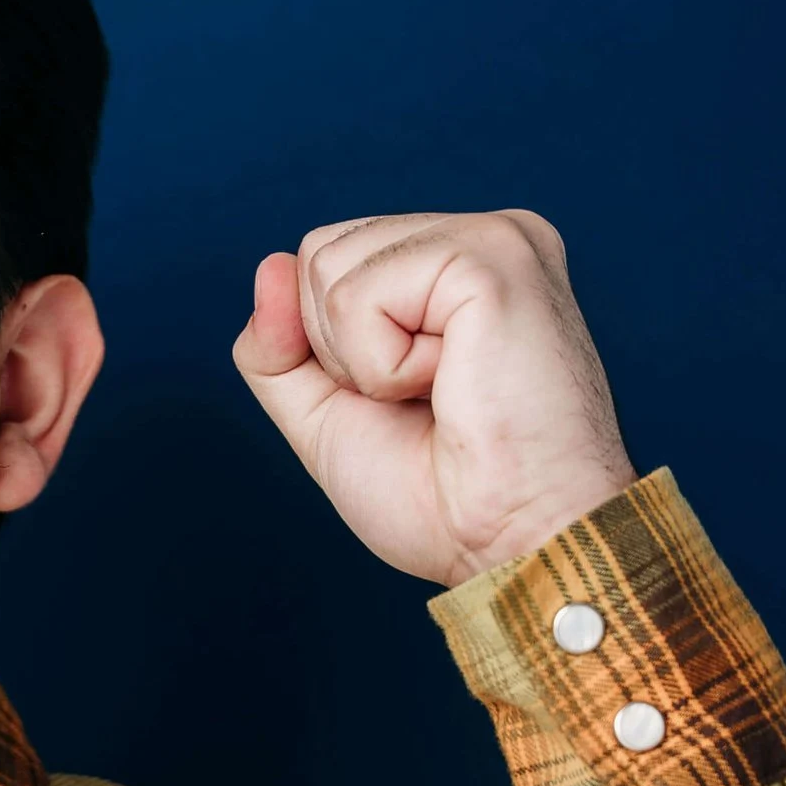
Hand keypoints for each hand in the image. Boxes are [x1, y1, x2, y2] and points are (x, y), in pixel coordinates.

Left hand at [232, 209, 634, 585]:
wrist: (516, 547)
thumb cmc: (444, 498)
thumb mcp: (327, 416)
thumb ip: (280, 346)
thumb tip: (270, 265)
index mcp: (457, 266)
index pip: (325, 260)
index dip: (328, 348)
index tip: (410, 400)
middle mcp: (482, 238)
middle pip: (319, 252)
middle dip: (340, 350)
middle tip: (428, 399)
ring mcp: (494, 238)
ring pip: (329, 267)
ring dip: (364, 361)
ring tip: (445, 392)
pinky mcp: (492, 255)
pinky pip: (358, 296)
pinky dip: (382, 366)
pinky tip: (454, 384)